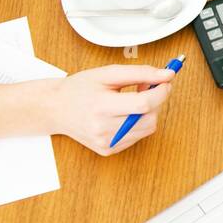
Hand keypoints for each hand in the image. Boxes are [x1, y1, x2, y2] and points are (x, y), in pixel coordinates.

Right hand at [0, 65, 177, 155]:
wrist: (55, 109)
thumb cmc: (79, 89)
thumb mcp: (107, 73)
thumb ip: (140, 72)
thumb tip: (167, 74)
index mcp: (101, 107)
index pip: (144, 104)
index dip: (161, 91)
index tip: (165, 80)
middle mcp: (103, 129)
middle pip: (149, 118)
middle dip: (156, 101)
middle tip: (145, 87)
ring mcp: (106, 142)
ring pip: (148, 129)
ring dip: (148, 113)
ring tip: (131, 100)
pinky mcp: (108, 150)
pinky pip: (137, 136)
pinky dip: (138, 123)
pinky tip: (123, 114)